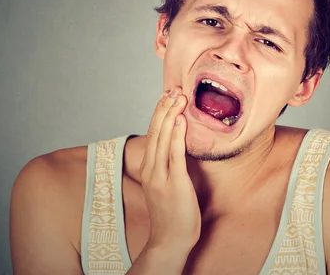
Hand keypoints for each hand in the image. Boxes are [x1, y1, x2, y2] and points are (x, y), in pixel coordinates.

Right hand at [139, 88, 200, 256]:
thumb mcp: (167, 184)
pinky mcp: (174, 183)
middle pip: (155, 131)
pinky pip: (175, 154)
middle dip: (164, 108)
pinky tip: (180, 120)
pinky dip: (177, 135)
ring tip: (177, 96)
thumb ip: (169, 165)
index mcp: (149, 168)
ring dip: (170, 115)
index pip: (153, 133)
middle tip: (173, 88)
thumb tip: (179, 146)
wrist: (169, 240)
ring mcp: (161, 176)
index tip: (167, 95)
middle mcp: (151, 168)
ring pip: (162, 138)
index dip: (159, 112)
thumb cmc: (172, 213)